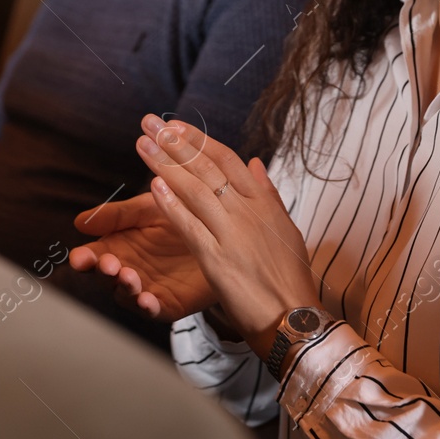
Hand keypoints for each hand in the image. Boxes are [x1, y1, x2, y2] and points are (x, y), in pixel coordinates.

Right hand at [68, 190, 215, 321]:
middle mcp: (128, 269)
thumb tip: (80, 221)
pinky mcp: (171, 303)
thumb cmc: (181, 214)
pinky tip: (146, 299)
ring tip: (129, 276)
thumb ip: (117, 215)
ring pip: (128, 295)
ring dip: (125, 288)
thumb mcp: (148, 207)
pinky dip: (148, 307)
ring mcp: (148, 288)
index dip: (84, 258)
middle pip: (107, 277)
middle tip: (108, 263)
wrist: (220, 228)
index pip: (94, 256)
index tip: (79, 257)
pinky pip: (155, 310)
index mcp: (118, 246)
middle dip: (104, 272)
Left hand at [132, 115, 322, 356]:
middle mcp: (248, 212)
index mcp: (263, 202)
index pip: (227, 160)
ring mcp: (233, 233)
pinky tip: (154, 187)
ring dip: (166, 164)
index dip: (198, 140)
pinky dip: (172, 205)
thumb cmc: (291, 276)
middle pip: (206, 168)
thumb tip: (256, 163)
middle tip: (150, 122)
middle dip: (175, 142)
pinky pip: (191, 226)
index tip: (175, 124)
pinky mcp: (218, 259)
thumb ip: (268, 193)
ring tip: (144, 143)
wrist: (295, 316)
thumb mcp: (286, 227)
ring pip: (195, 189)